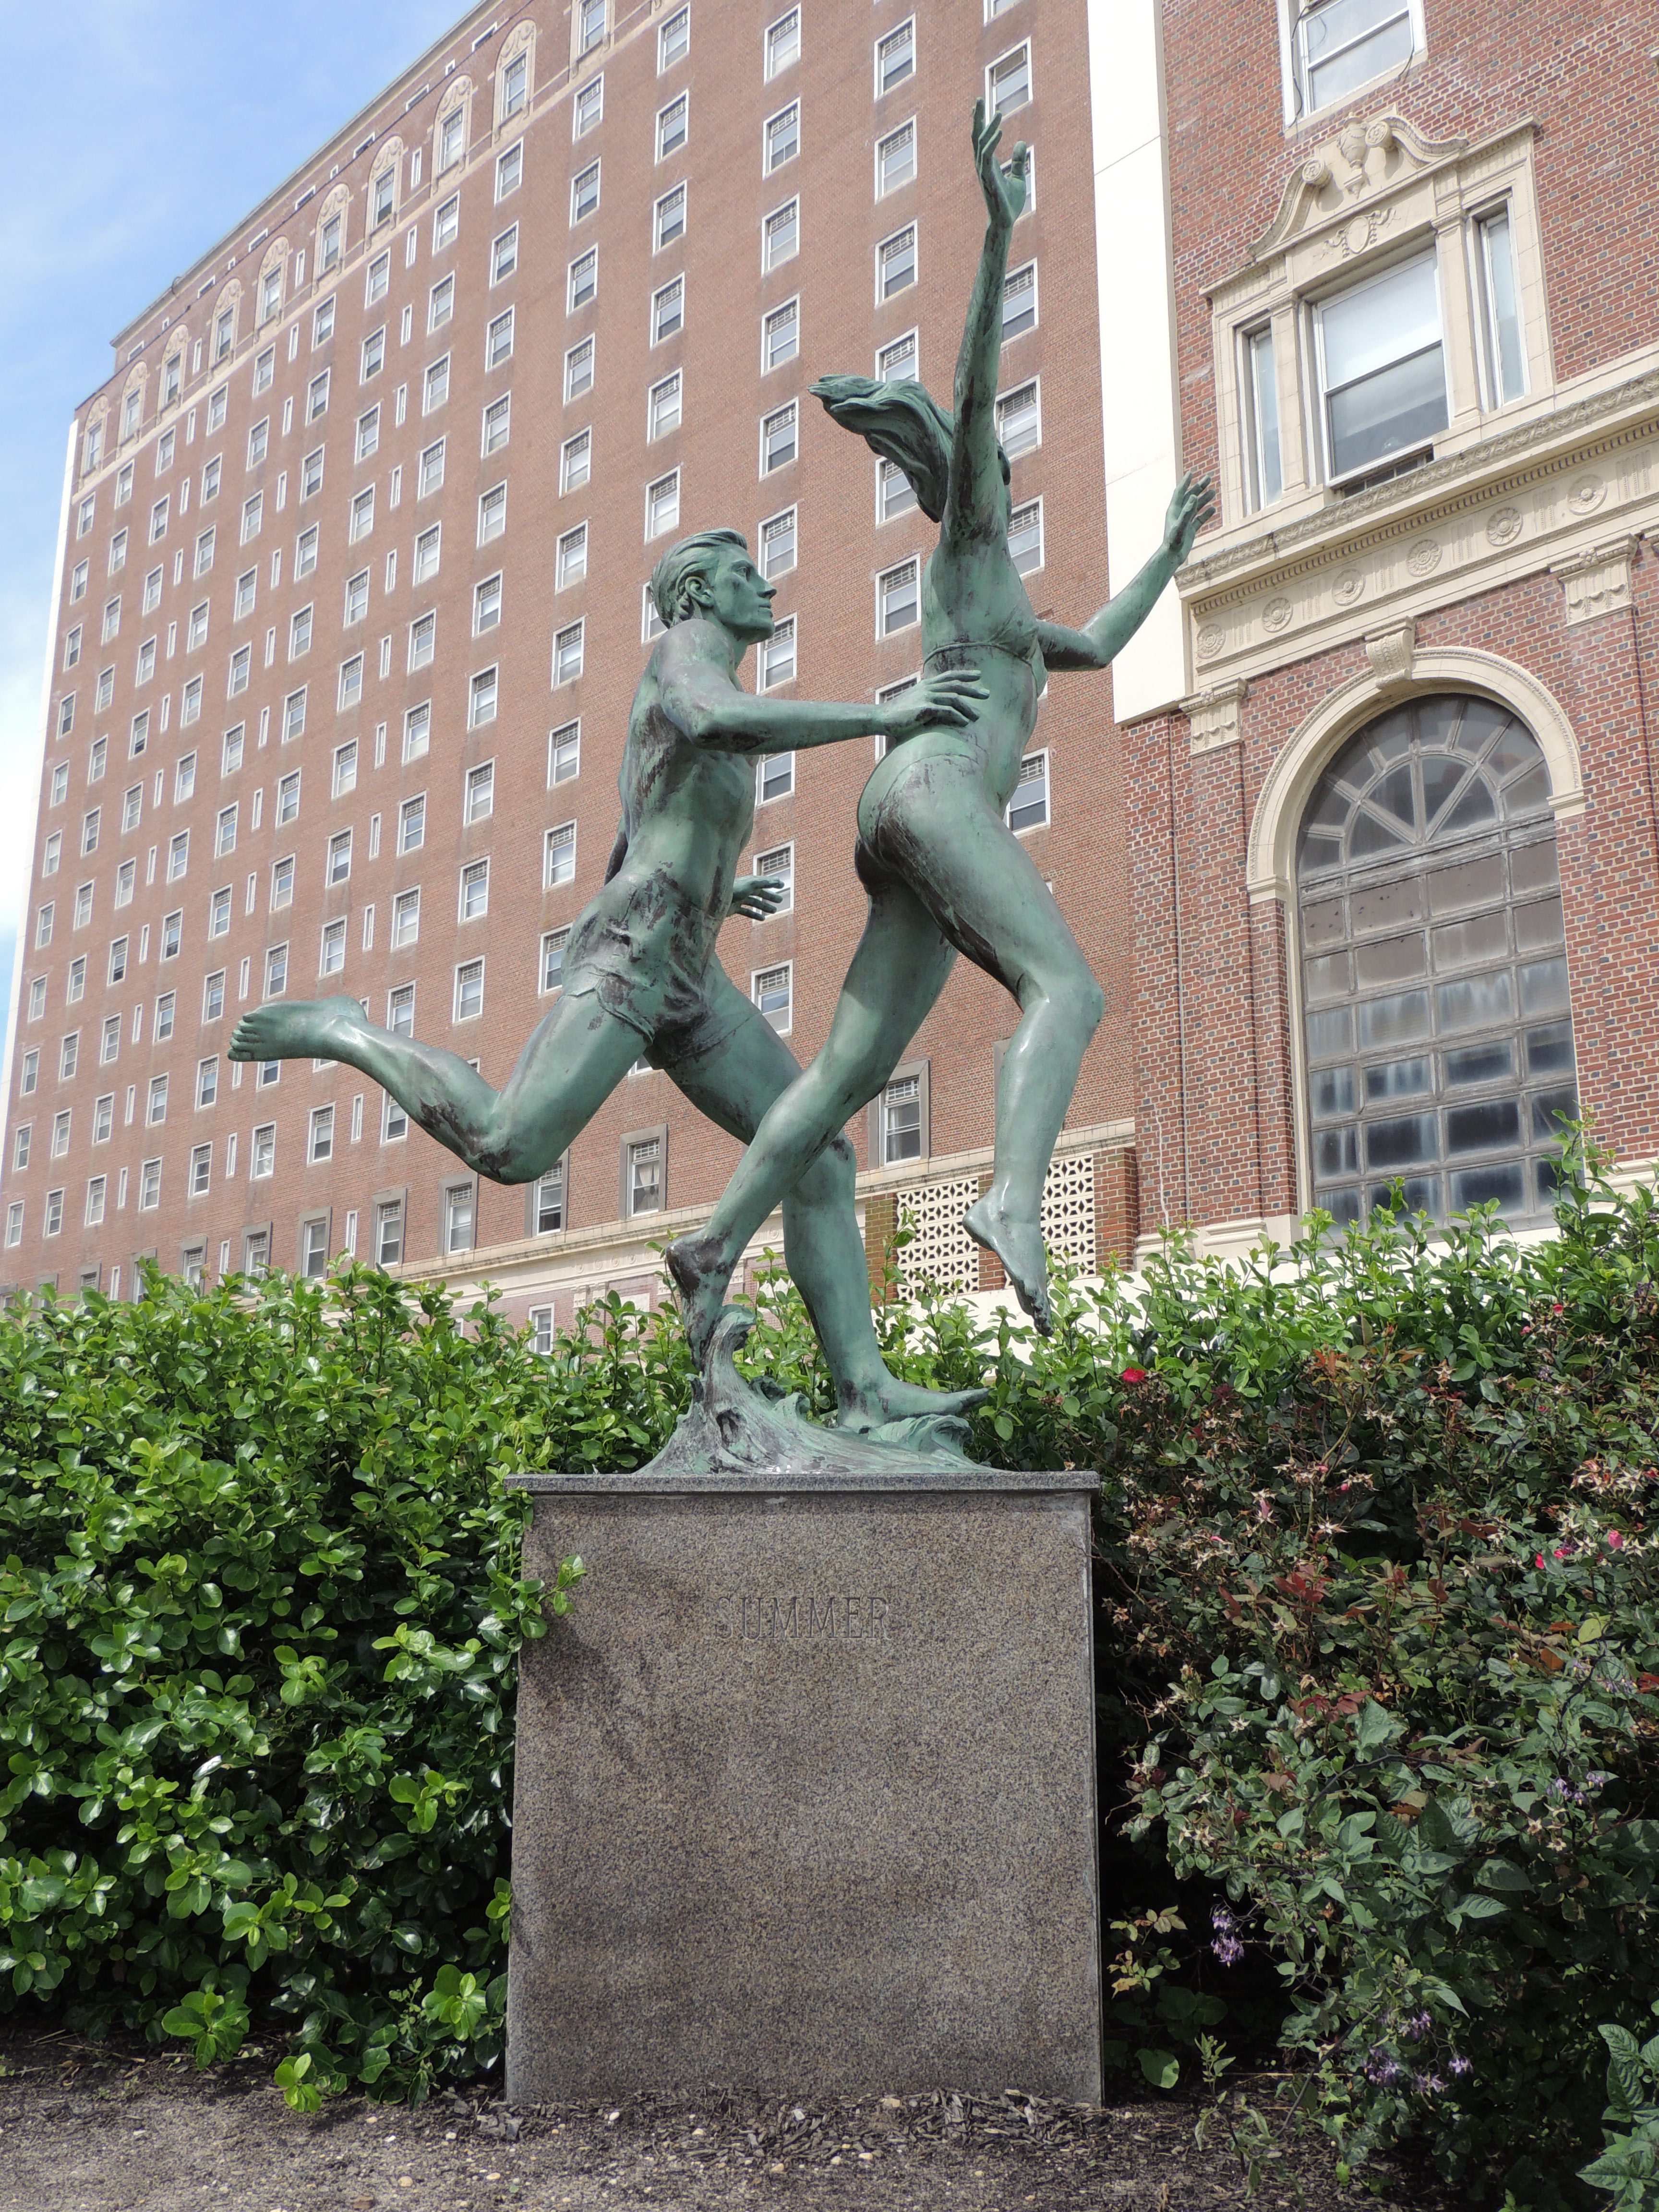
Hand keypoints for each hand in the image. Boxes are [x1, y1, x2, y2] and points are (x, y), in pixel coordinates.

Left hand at [729, 874, 787, 921]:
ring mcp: (738, 899)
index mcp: (748, 882)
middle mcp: (743, 889)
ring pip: (754, 902)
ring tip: (774, 911)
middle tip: (780, 900)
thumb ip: (763, 882)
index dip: (773, 882)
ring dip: (764, 906)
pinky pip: (746, 911)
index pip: (763, 881)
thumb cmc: (732, 890)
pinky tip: (762, 919)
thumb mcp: (750, 884)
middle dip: (770, 896)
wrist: (714, 901)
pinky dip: (754, 915)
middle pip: (759, 892)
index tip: (782, 885)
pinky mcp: (733, 908)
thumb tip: (777, 880)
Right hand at [878, 670, 987, 740]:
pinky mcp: (924, 709)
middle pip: (956, 685)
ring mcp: (926, 697)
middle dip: (973, 690)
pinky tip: (965, 723)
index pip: (949, 676)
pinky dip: (957, 717)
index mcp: (926, 684)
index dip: (964, 674)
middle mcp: (928, 688)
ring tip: (977, 717)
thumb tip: (938, 709)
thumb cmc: (897, 714)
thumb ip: (927, 701)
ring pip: (954, 699)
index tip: (978, 676)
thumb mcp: (913, 703)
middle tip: (987, 694)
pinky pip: (946, 711)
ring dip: (968, 708)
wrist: (881, 718)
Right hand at [972, 98, 1028, 227]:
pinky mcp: (988, 178)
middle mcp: (982, 165)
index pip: (981, 138)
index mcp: (988, 163)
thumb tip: (1021, 143)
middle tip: (979, 99)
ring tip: (998, 112)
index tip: (980, 105)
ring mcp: (983, 171)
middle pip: (976, 136)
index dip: (980, 122)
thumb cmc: (1009, 203)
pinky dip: (993, 143)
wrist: (1005, 221)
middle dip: (977, 118)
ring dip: (988, 127)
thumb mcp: (1018, 177)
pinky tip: (1001, 131)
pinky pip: (988, 157)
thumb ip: (1018, 160)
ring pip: (981, 144)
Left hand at [1162, 470, 1216, 564]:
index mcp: (1174, 510)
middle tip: (1209, 477)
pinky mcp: (1190, 530)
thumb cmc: (1174, 542)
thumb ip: (1187, 511)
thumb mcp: (1181, 525)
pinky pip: (1199, 519)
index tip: (1192, 472)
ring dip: (1204, 499)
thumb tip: (1194, 496)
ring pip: (1196, 507)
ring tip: (1214, 491)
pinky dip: (1206, 514)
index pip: (1180, 492)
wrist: (1172, 557)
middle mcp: (1179, 514)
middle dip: (1199, 487)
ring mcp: (1185, 522)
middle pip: (1190, 497)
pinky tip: (1213, 509)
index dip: (1186, 482)